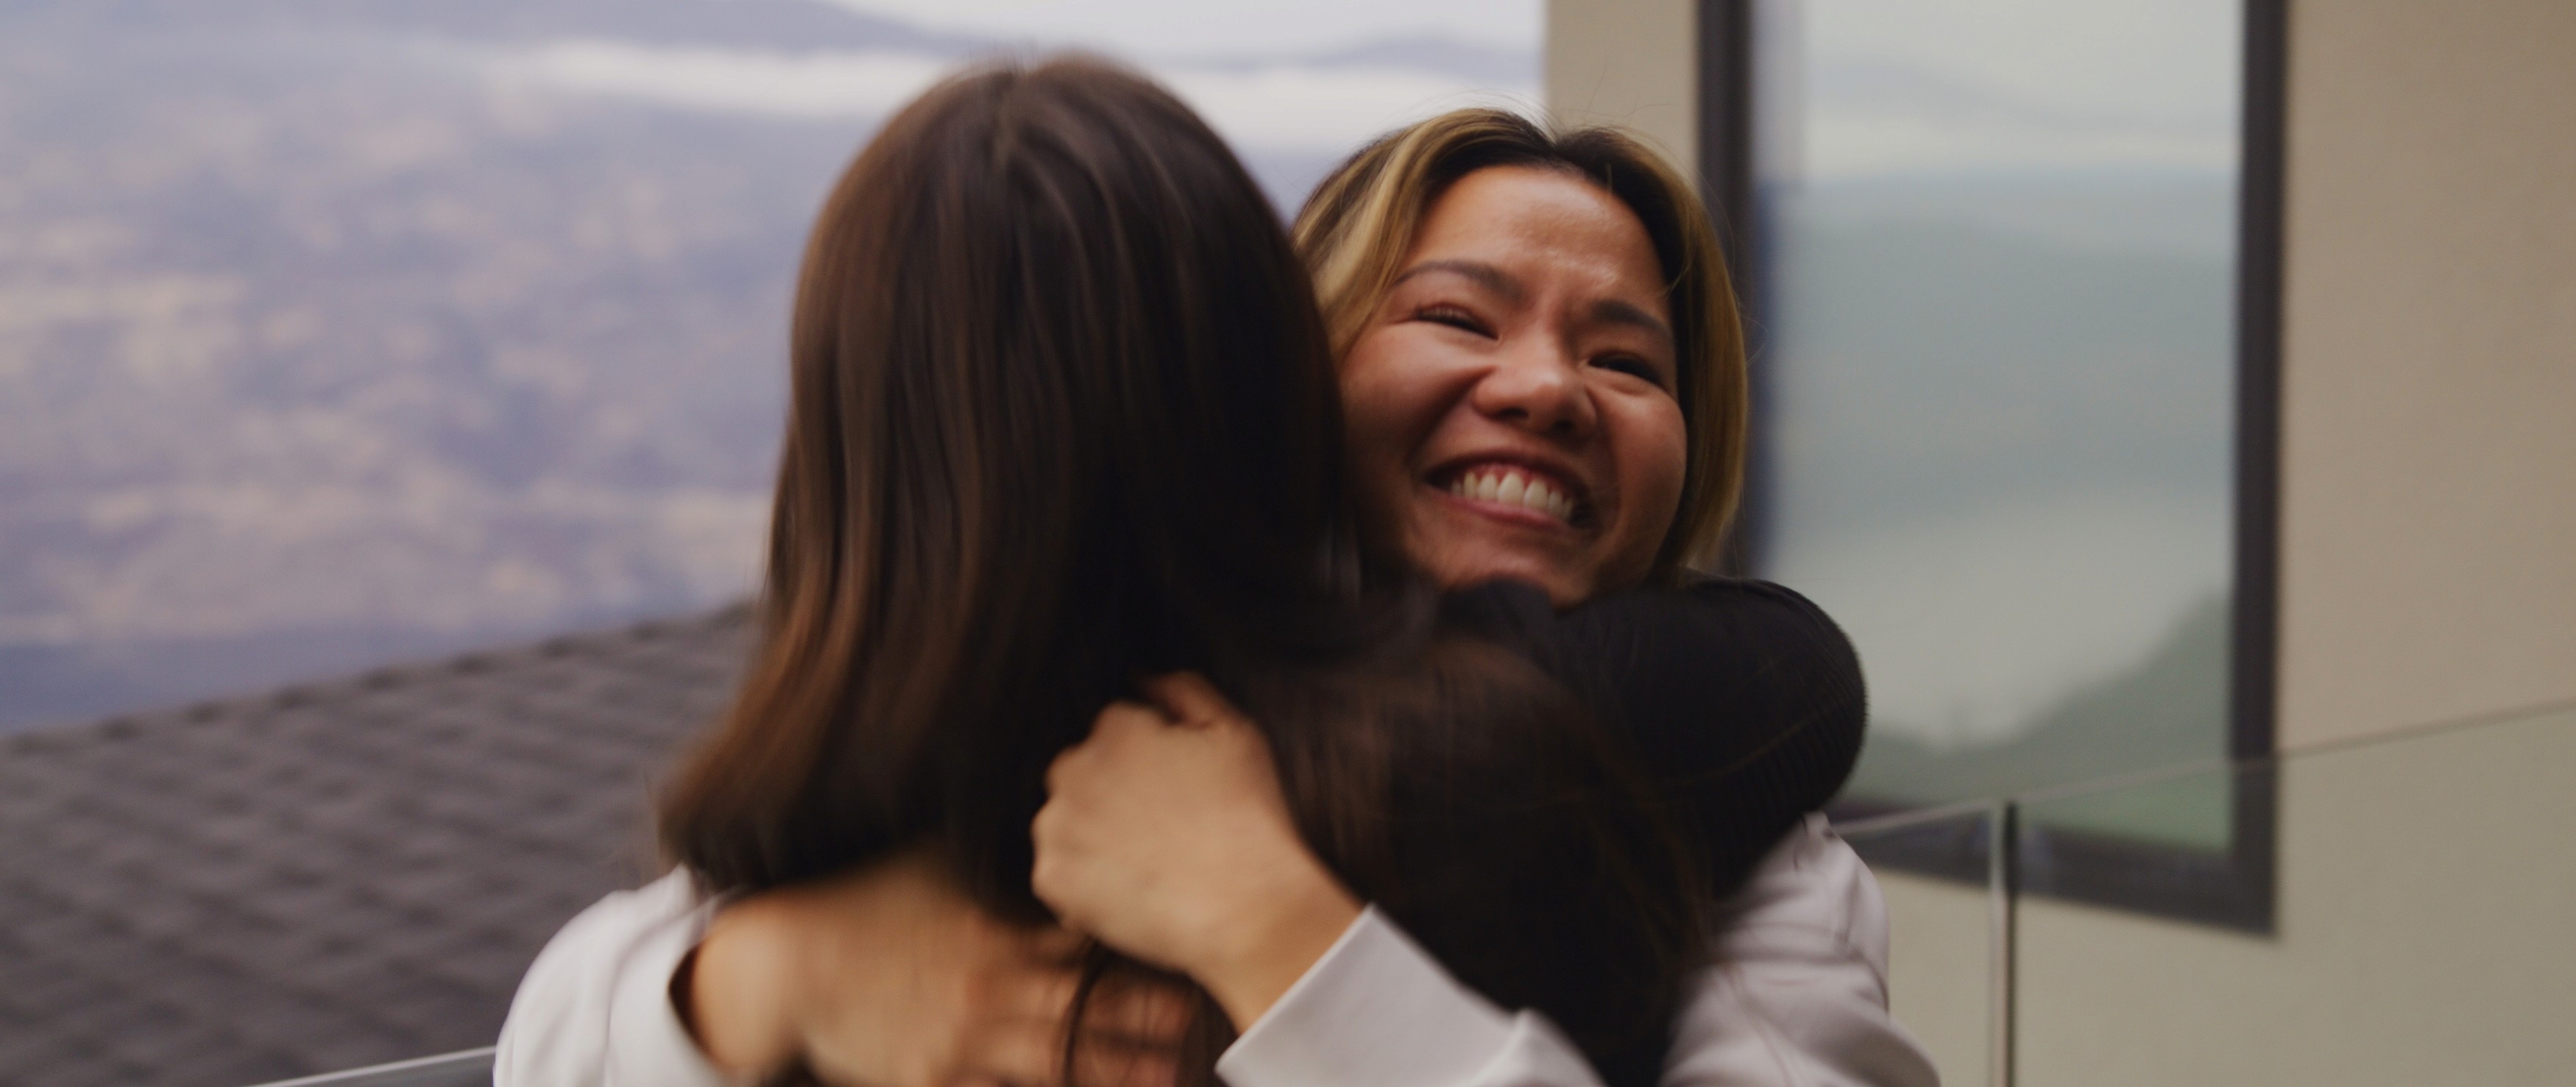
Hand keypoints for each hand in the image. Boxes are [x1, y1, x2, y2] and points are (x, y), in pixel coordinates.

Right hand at [685, 849, 1186, 1085]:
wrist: (790, 963)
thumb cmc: (867, 899)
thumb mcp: (935, 858)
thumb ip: (998, 846)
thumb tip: (1055, 806)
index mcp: (999, 927)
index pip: (1089, 934)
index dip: (1142, 938)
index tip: (1193, 935)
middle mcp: (994, 986)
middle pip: (1090, 1005)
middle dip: (1151, 1015)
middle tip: (1208, 1018)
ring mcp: (968, 1041)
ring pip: (1061, 1064)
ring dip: (1121, 1073)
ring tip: (1174, 1077)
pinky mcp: (939, 1082)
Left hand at [1032, 673, 1362, 1030]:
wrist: (1246, 908)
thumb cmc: (1248, 820)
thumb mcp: (1235, 733)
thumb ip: (1183, 691)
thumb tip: (1142, 677)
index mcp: (1116, 729)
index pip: (1115, 732)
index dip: (1149, 762)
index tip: (1174, 792)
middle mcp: (1074, 769)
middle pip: (1081, 774)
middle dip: (1111, 795)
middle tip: (1159, 830)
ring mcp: (1058, 826)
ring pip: (1066, 823)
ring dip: (1092, 837)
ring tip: (1146, 864)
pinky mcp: (1051, 879)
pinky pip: (1059, 875)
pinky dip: (1084, 884)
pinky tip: (1130, 891)